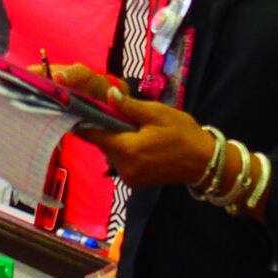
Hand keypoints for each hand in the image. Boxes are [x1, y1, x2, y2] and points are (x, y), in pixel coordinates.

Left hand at [54, 66, 215, 188]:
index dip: (82, 122)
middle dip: (106, 129)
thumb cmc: (182, 133)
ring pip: (112, 153)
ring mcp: (129, 178)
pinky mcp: (135, 182)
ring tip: (134, 128)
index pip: (93, 135)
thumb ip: (129, 107)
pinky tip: (141, 142)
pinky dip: (125, 151)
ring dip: (116, 140)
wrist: (204, 161)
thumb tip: (108, 94)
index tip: (73, 109)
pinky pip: (122, 162)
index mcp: (127, 149)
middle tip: (116, 114)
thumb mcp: (157, 114)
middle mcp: (123, 167)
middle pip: (102, 144)